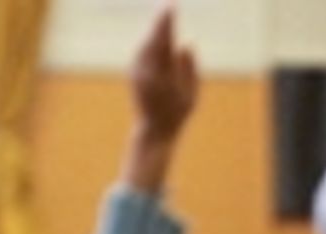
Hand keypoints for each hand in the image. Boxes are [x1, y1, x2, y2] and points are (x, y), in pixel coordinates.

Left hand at [129, 3, 199, 140]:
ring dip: (155, 28)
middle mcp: (146, 71)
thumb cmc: (177, 113)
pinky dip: (151, 39)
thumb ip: (189, 68)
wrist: (153, 129)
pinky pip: (142, 49)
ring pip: (146, 42)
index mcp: (162, 75)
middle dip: (161, 20)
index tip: (172, 6)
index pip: (164, 41)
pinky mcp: (134, 71)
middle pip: (153, 38)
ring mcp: (137, 71)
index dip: (167, 22)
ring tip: (165, 12)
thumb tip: (187, 43)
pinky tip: (157, 32)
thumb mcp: (191, 94)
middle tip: (169, 3)